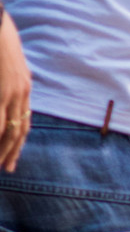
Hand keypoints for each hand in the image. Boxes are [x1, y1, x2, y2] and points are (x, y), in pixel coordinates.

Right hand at [0, 9, 31, 172]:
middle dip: (12, 151)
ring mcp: (10, 90)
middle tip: (7, 168)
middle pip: (19, 130)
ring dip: (1, 148)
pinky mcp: (1, 89)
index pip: (24, 121)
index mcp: (24, 85)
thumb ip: (6, 78)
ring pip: (7, 129)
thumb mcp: (7, 62)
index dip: (18, 141)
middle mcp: (21, 91)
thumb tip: (4, 90)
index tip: (11, 157)